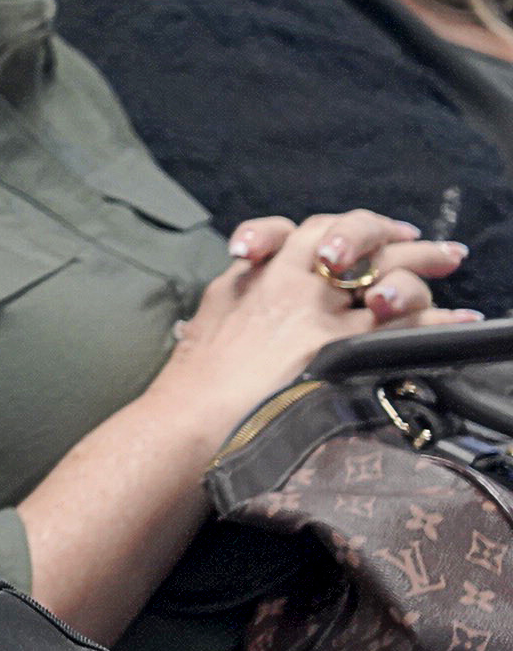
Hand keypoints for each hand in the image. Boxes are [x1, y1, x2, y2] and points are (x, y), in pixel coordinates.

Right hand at [152, 212, 471, 432]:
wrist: (194, 422)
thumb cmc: (192, 383)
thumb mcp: (211, 316)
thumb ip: (243, 287)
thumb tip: (256, 274)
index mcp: (257, 274)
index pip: (306, 229)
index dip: (344, 228)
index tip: (375, 233)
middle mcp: (292, 285)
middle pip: (353, 235)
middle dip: (393, 234)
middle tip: (425, 243)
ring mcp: (321, 316)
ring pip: (387, 273)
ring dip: (425, 263)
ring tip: (449, 259)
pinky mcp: (345, 351)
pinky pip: (407, 325)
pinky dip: (438, 320)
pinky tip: (458, 319)